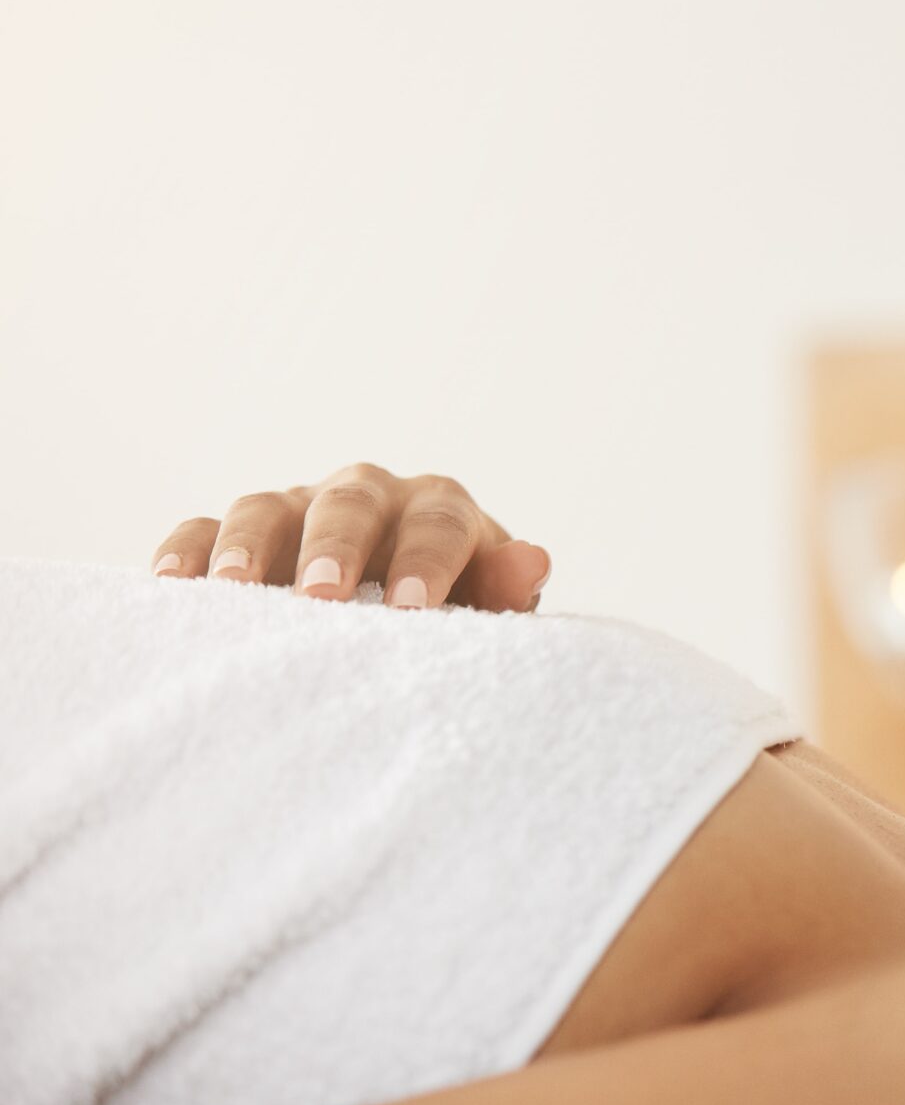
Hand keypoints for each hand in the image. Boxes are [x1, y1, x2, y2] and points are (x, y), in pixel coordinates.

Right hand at [150, 464, 550, 610]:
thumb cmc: (455, 608)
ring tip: (237, 591)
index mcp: (439, 507)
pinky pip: (205, 527)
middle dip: (336, 546)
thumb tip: (531, 563)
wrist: (407, 604)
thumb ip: (506, 588)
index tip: (411, 610)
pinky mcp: (243, 533)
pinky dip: (189, 549)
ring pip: (268, 506)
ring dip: (252, 545)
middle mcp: (368, 494)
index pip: (439, 523)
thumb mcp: (489, 604)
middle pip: (350, 503)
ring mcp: (299, 507)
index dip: (425, 562)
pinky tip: (173, 585)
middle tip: (323, 594)